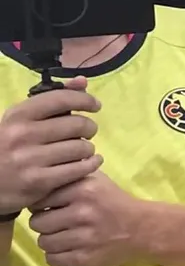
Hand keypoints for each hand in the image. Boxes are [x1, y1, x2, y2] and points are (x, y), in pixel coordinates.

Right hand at [0, 76, 102, 216]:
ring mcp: (30, 160)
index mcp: (17, 116)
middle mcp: (22, 135)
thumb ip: (51, 100)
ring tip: (82, 150)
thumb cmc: (6, 147)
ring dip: (88, 148)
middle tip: (87, 133)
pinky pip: (79, 169)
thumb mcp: (19, 121)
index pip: (61, 99)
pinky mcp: (38, 183)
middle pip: (77, 124)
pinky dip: (91, 164)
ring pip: (80, 148)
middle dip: (89, 127)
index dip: (85, 99)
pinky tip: (91, 162)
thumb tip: (83, 81)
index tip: (95, 105)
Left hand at [28, 170, 147, 265]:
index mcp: (83, 190)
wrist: (142, 228)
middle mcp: (82, 213)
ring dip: (51, 240)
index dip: (43, 205)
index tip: (51, 207)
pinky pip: (52, 259)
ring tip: (65, 236)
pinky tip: (70, 248)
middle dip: (45, 224)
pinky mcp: (84, 259)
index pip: (40, 200)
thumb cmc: (114, 202)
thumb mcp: (97, 180)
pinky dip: (58, 255)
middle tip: (58, 223)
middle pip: (37, 223)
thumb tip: (43, 178)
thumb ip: (71, 175)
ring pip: (43, 242)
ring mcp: (83, 238)